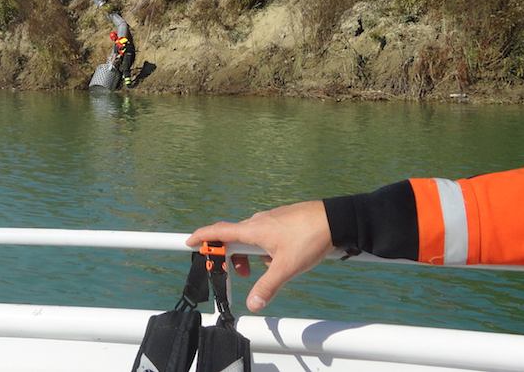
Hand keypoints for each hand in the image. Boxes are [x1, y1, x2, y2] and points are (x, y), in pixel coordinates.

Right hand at [186, 201, 333, 312]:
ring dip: (249, 255)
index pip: (218, 231)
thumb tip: (253, 304)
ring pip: (251, 238)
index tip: (188, 242)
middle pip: (233, 238)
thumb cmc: (309, 239)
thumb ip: (267, 287)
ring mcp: (270, 219)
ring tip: (263, 270)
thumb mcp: (286, 268)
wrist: (335, 219)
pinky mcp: (281, 221)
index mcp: (253, 229)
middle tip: (235, 275)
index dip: (202, 237)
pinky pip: (265, 235)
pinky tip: (279, 259)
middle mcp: (258, 221)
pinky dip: (264, 249)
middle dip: (230, 257)